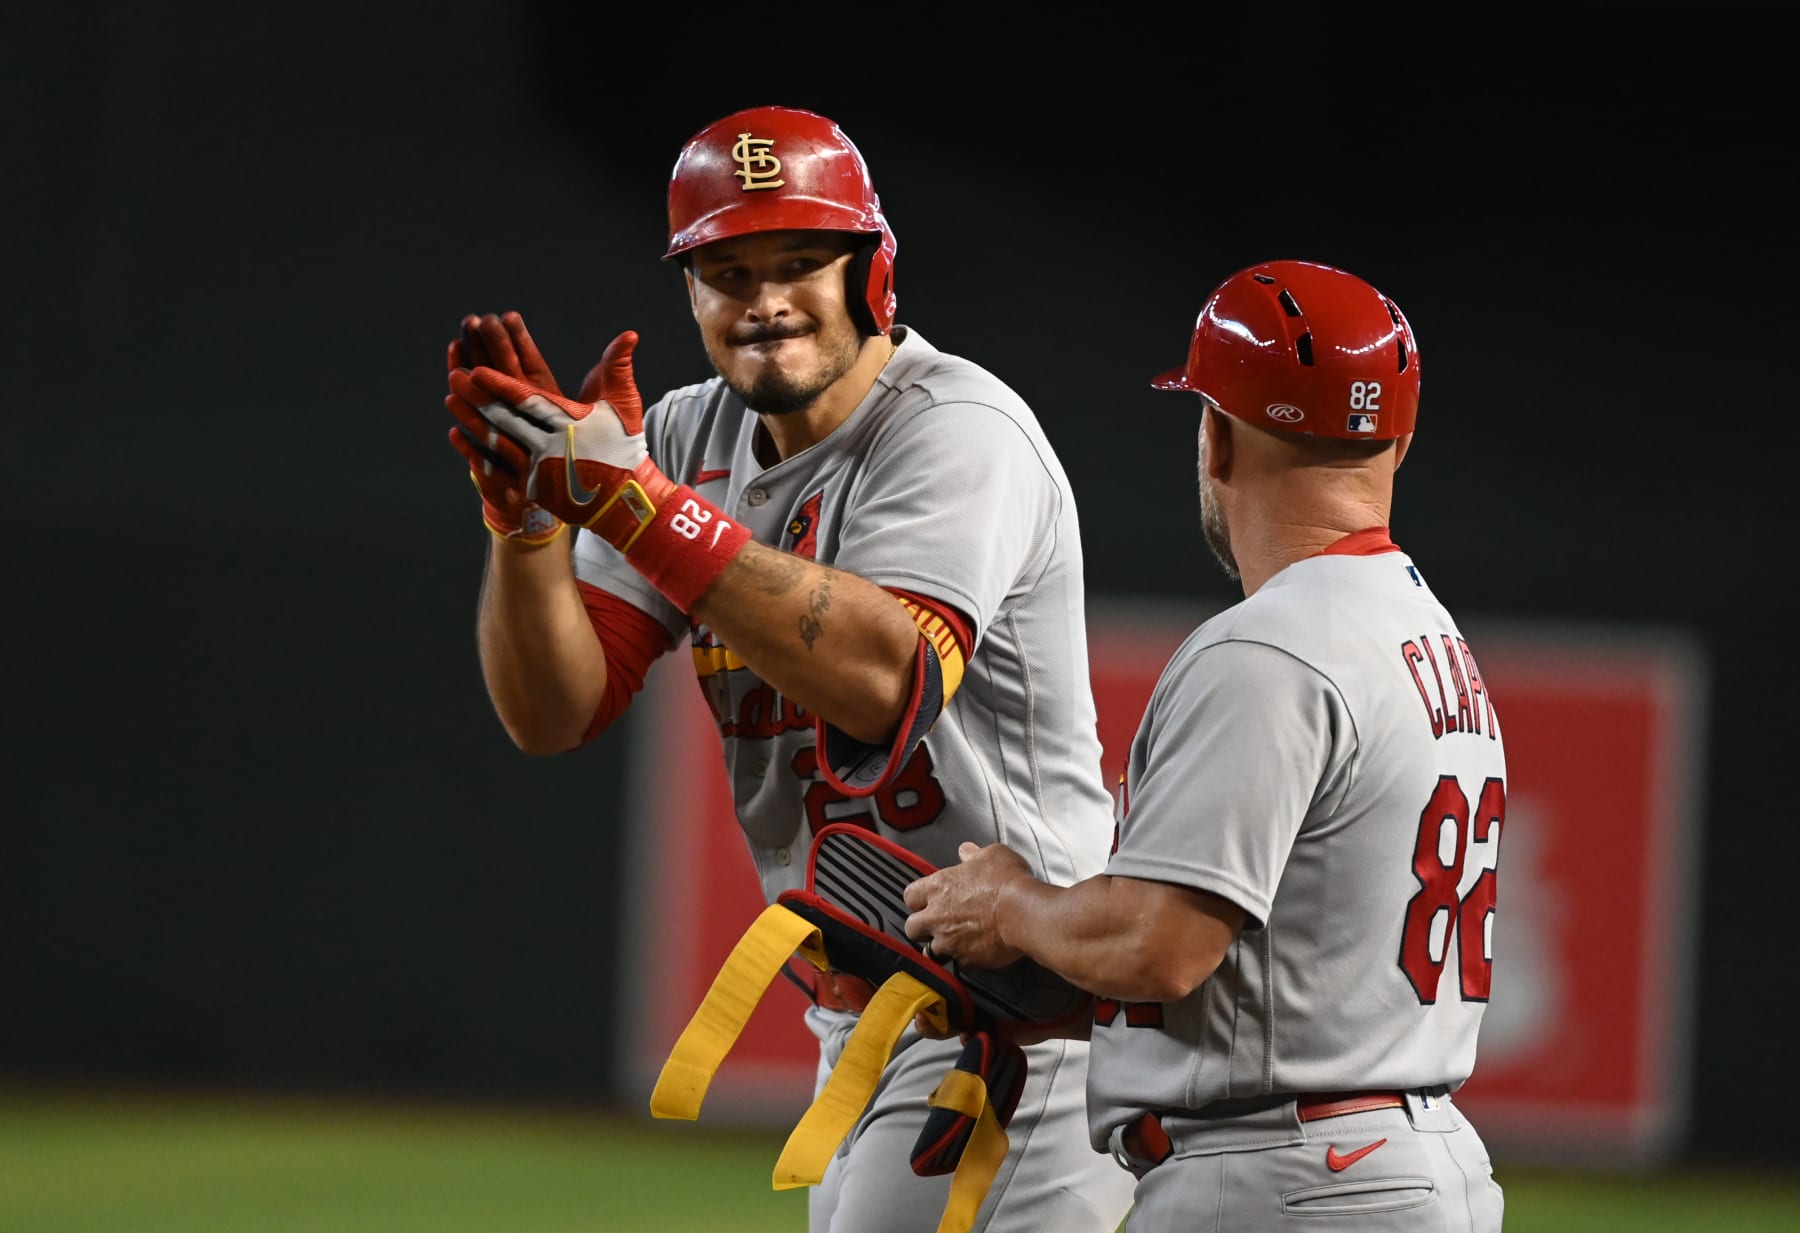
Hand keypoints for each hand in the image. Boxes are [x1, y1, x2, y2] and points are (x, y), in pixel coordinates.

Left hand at [446, 331, 677, 551]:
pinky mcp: (533, 489)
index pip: (528, 400)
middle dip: (478, 397)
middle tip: (455, 377)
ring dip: (472, 420)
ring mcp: (540, 470)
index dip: (501, 385)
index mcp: (571, 423)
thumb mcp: (623, 404)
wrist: (625, 498)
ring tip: (450, 399)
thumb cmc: (623, 445)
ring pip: (498, 442)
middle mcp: (552, 447)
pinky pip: (497, 468)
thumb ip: (618, 366)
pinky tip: (457, 435)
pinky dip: (475, 451)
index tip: (477, 370)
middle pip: (507, 419)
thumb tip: (629, 334)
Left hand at [902, 842, 1033, 970]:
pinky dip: (966, 959)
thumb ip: (973, 855)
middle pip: (912, 929)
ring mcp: (948, 941)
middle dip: (922, 929)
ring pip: (931, 951)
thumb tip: (966, 852)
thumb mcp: (992, 855)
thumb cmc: (1007, 881)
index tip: (928, 902)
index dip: (918, 900)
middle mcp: (936, 916)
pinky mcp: (965, 960)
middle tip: (938, 925)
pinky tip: (979, 951)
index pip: (910, 896)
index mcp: (938, 887)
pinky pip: (959, 963)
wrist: (1023, 912)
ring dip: (942, 947)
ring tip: (958, 942)